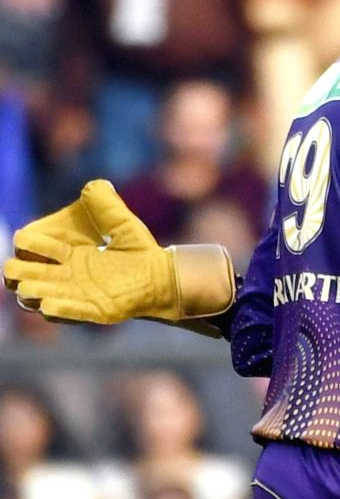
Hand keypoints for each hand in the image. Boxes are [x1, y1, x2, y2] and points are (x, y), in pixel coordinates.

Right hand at [3, 180, 234, 324]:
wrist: (164, 276)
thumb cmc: (140, 251)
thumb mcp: (123, 225)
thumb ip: (108, 207)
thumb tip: (96, 185)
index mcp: (69, 254)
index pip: (35, 249)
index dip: (29, 244)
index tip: (27, 238)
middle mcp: (67, 276)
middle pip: (27, 275)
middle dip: (18, 271)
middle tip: (16, 268)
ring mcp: (79, 295)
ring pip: (41, 297)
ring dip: (33, 292)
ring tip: (29, 287)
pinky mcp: (96, 311)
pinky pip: (72, 313)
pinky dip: (60, 309)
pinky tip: (48, 305)